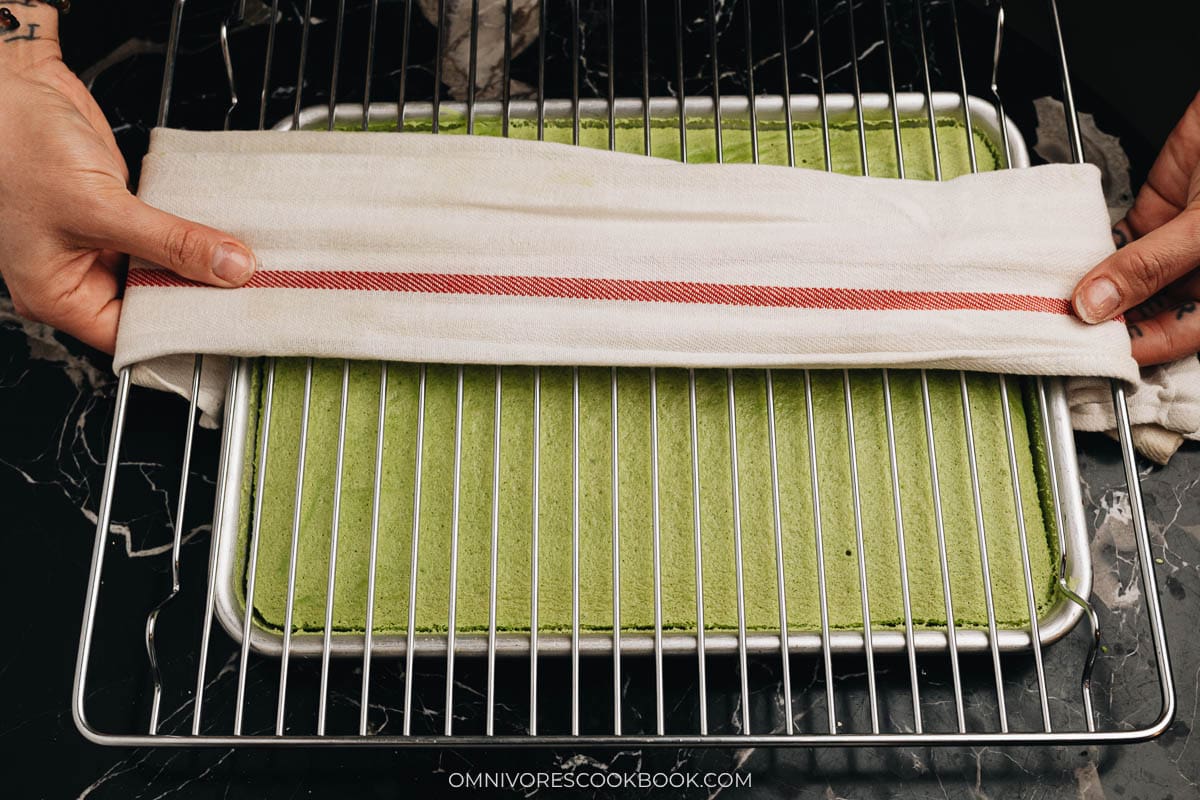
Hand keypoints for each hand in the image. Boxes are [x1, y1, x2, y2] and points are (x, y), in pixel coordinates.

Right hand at [0, 15, 254, 354]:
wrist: (11, 84)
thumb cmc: (15, 145)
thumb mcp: (99, 205)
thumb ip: (170, 240)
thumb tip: (228, 267)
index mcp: (57, 294)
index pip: (132, 335)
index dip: (179, 333)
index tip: (226, 323)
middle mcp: (78, 273)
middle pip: (153, 302)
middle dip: (196, 293)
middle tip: (243, 291)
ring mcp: (101, 242)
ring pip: (164, 267)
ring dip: (198, 261)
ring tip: (240, 263)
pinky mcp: (120, 210)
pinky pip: (164, 233)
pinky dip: (190, 232)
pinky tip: (220, 231)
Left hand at [1072, 91, 1199, 365]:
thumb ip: (1150, 266)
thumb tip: (1097, 305)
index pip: (1170, 337)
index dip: (1127, 349)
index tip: (1079, 351)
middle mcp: (1199, 276)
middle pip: (1142, 312)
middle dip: (1100, 319)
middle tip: (1051, 325)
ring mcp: (1176, 244)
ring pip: (1123, 278)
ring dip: (1088, 285)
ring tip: (1048, 296)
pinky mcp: (1157, 211)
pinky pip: (1116, 241)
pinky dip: (1090, 249)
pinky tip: (1062, 258)